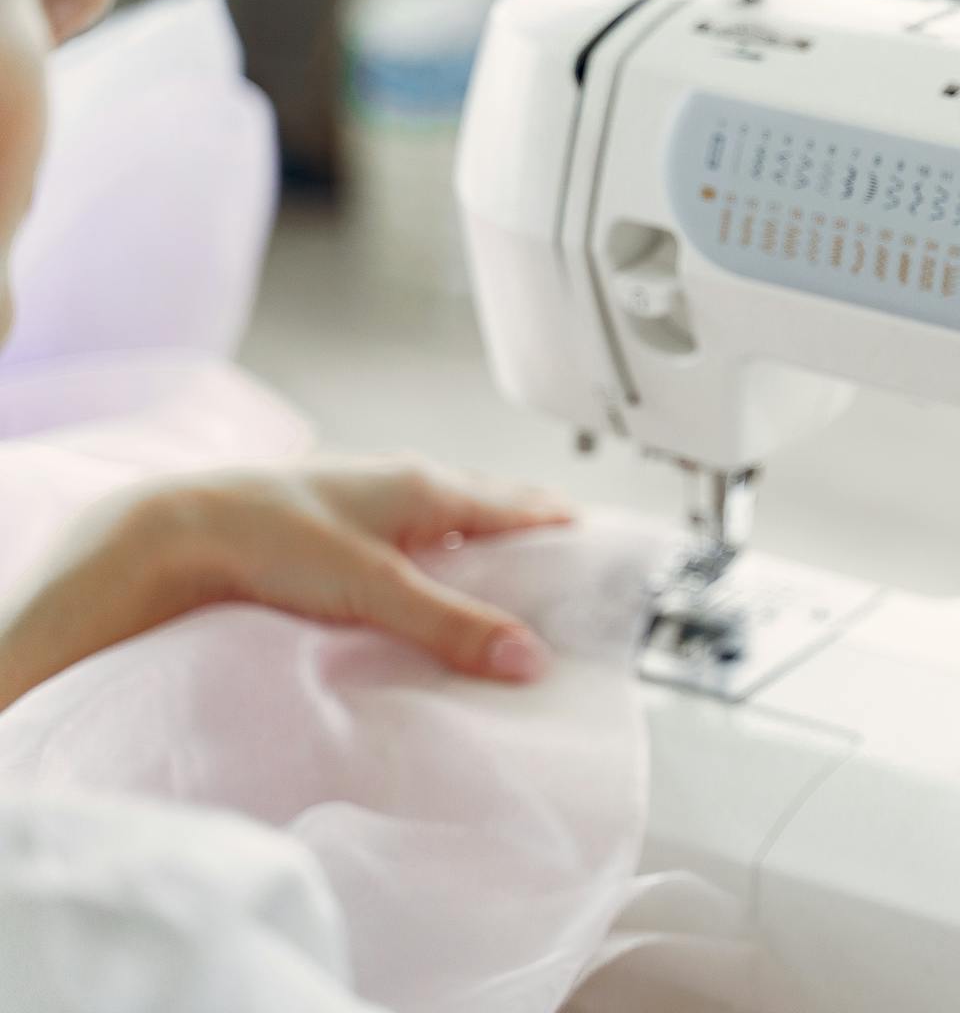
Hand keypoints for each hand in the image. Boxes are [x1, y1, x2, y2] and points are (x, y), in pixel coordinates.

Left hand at [0, 458, 575, 710]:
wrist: (173, 535)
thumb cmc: (271, 539)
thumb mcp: (378, 589)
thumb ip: (454, 625)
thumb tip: (531, 659)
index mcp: (428, 486)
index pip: (524, 502)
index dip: (566, 526)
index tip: (601, 553)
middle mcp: (401, 485)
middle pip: (489, 507)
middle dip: (528, 539)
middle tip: (561, 581)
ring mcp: (364, 504)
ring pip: (444, 525)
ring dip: (476, 554)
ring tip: (499, 597)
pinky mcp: (331, 530)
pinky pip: (403, 543)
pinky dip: (429, 566)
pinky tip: (419, 598)